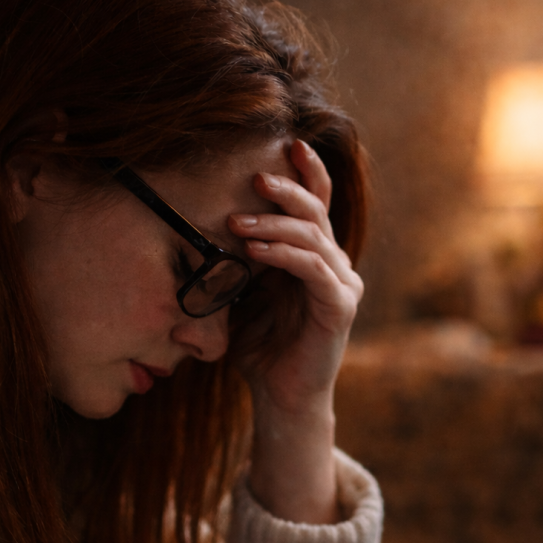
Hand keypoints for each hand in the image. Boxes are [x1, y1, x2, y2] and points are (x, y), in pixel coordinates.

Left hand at [226, 139, 362, 523]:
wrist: (281, 398)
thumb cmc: (261, 349)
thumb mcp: (243, 296)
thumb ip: (239, 264)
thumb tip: (201, 230)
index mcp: (315, 258)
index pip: (318, 205)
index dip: (308, 173)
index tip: (288, 144)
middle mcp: (335, 266)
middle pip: (317, 213)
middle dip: (287, 190)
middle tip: (255, 177)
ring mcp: (342, 286)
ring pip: (314, 237)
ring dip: (275, 224)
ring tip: (239, 221)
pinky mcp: (339, 308)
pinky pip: (314, 270)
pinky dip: (284, 255)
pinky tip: (255, 250)